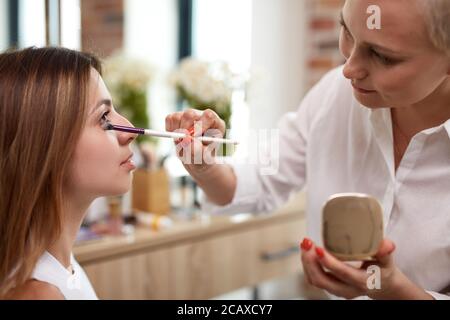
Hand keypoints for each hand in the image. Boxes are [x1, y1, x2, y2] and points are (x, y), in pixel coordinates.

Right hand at [165, 108, 225, 172]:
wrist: (196, 159)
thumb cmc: (203, 158)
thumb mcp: (203, 159)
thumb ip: (197, 151)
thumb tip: (187, 139)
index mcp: (216, 124)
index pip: (208, 116)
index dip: (199, 125)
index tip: (193, 137)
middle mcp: (203, 117)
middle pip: (190, 114)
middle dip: (184, 130)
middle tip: (182, 142)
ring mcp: (191, 115)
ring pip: (178, 117)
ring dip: (177, 133)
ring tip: (182, 144)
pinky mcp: (179, 117)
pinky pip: (170, 119)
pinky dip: (170, 131)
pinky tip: (178, 139)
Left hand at [300, 238, 433, 299]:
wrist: (382, 284)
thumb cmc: (383, 270)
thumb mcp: (387, 261)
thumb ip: (385, 252)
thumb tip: (386, 243)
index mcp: (362, 281)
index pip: (342, 273)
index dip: (329, 262)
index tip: (318, 248)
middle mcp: (348, 289)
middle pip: (322, 280)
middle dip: (310, 262)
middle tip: (307, 243)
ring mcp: (337, 289)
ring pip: (315, 280)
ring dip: (307, 262)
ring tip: (305, 244)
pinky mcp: (331, 286)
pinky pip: (314, 279)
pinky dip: (308, 265)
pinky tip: (307, 251)